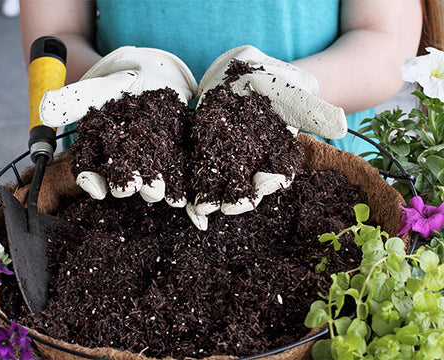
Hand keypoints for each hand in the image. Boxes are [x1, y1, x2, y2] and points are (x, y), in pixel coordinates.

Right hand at [39, 47, 197, 205]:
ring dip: (154, 191)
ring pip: (150, 188)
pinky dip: (179, 191)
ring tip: (158, 188)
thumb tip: (45, 111)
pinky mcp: (174, 163)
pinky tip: (182, 198)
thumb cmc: (123, 84)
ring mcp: (150, 167)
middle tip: (135, 184)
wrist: (159, 78)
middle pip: (122, 186)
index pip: (90, 175)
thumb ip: (74, 100)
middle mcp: (125, 166)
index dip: (91, 183)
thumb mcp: (99, 88)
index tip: (98, 188)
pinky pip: (176, 180)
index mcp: (101, 154)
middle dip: (127, 188)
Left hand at [186, 45, 346, 229]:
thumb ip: (314, 111)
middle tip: (221, 209)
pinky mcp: (208, 149)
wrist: (247, 75)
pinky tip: (182, 193)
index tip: (256, 188)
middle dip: (234, 200)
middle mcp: (254, 164)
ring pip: (221, 184)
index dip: (267, 184)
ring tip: (199, 209)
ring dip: (210, 198)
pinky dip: (192, 182)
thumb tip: (340, 126)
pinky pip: (200, 169)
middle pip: (245, 188)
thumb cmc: (277, 84)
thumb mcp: (295, 94)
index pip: (276, 176)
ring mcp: (230, 159)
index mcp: (277, 157)